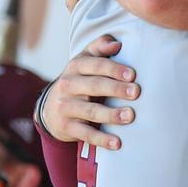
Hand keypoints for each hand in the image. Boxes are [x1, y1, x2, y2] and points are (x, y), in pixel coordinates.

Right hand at [42, 34, 139, 149]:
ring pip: (90, 111)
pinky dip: (101, 139)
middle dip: (116, 89)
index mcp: (75, 66)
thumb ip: (99, 48)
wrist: (50, 109)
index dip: (114, 69)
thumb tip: (117, 43)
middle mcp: (68, 85)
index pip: (95, 65)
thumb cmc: (78, 81)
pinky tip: (117, 143)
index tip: (132, 75)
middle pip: (94, 86)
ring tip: (130, 116)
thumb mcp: (84, 61)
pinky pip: (86, 134)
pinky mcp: (67, 127)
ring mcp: (66, 107)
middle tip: (136, 92)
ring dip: (111, 114)